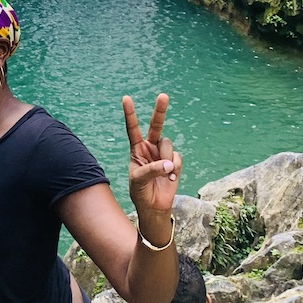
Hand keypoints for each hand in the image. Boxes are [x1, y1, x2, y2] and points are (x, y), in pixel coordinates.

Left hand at [123, 94, 181, 231]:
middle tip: (163, 95)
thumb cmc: (140, 192)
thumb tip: (169, 164)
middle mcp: (150, 147)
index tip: (126, 98)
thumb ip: (151, 170)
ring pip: (167, 145)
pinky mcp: (174, 163)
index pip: (132, 128)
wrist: (154, 206)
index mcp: (136, 148)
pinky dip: (174, 169)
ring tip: (161, 175)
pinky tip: (170, 178)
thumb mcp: (138, 180)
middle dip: (160, 111)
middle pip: (156, 125)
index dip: (130, 114)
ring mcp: (163, 154)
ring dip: (165, 161)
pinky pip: (176, 158)